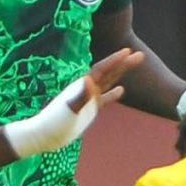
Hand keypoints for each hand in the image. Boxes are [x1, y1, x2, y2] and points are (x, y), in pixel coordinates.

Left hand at [5, 48, 140, 158]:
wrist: (44, 135)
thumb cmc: (54, 122)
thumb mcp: (68, 109)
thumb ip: (80, 96)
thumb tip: (90, 80)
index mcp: (82, 86)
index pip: (101, 70)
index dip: (114, 61)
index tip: (127, 51)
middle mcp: (86, 89)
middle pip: (108, 72)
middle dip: (123, 63)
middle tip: (140, 55)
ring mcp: (88, 99)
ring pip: (108, 82)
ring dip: (120, 73)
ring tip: (133, 62)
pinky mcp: (88, 110)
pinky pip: (103, 99)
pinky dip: (113, 94)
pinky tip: (121, 90)